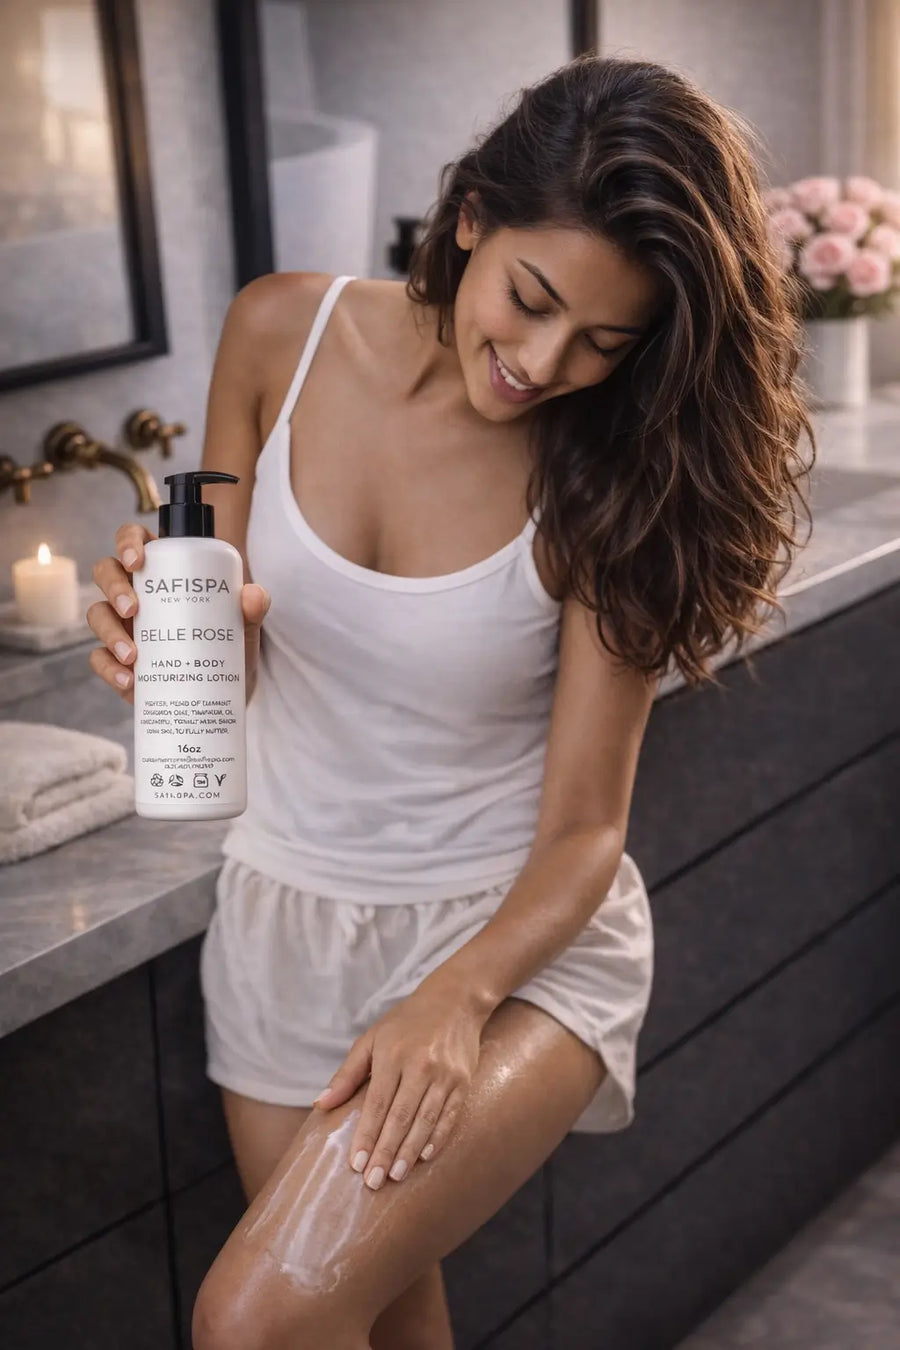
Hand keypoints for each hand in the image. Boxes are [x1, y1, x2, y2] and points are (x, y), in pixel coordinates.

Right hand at [86, 522, 269, 702]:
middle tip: (134, 610)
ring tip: (133, 655)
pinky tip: (129, 681)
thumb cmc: (231, 644)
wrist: (228, 690)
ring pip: (98, 614)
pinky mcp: (118, 660)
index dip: (128, 542)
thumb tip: (253, 595)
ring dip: (108, 632)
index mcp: (163, 569)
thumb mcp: (245, 626)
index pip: (134, 539)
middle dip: (114, 588)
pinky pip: (100, 659)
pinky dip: (109, 669)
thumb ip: (254, 608)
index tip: (137, 560)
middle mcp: (136, 591)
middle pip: (106, 572)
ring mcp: (123, 625)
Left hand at [313, 982, 487, 1190]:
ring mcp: (445, 1074)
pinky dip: (437, 1137)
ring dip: (409, 1151)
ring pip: (425, 1120)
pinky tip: (425, 1156)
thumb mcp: (371, 1038)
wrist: (455, 1000)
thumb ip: (347, 1074)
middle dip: (385, 1151)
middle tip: (373, 1182)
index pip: (376, 1104)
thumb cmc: (406, 1022)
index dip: (366, 1135)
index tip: (356, 1164)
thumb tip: (321, 1104)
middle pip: (400, 1117)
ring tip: (395, 1175)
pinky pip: (449, 1115)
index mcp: (393, 1054)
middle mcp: (420, 1065)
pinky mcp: (463, 1080)